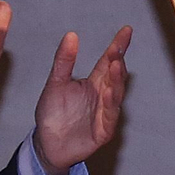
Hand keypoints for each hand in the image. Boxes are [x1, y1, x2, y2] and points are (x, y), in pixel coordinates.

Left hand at [32, 25, 132, 174]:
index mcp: (93, 82)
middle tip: (117, 49)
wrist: (47, 144)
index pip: (108, 61)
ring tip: (116, 66)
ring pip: (115, 95)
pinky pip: (109, 116)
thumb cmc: (53, 114)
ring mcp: (105, 113)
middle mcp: (103, 95)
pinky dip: (110, 104)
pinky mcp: (103, 131)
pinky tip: (108, 92)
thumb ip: (64, 61)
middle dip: (118, 62)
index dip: (118, 46)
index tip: (126, 30)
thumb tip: (71, 35)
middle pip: (115, 76)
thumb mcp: (55, 83)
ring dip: (117, 81)